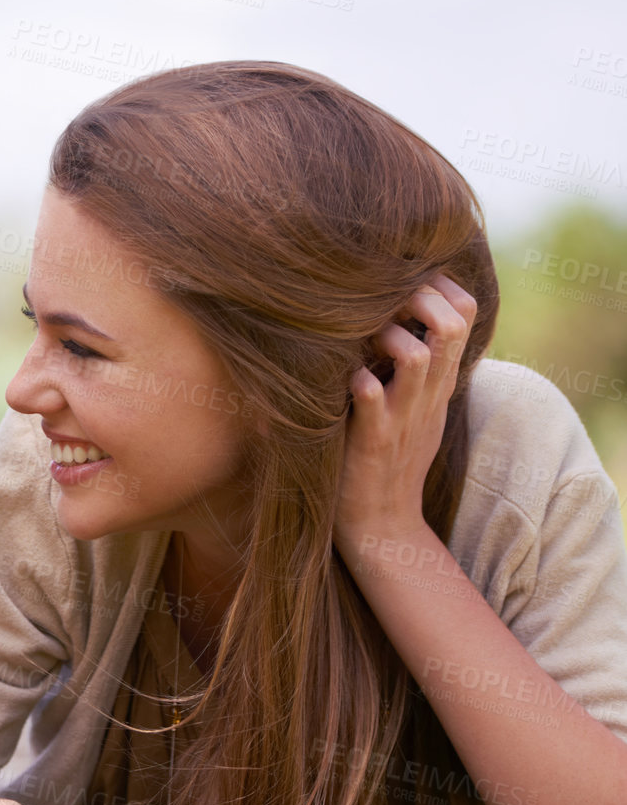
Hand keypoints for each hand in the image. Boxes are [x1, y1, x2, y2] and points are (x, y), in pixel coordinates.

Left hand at [334, 272, 475, 555]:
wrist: (382, 525)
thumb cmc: (388, 458)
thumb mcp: (415, 406)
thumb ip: (417, 366)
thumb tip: (396, 318)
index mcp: (438, 383)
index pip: (465, 315)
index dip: (440, 286)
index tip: (404, 280)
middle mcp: (427, 395)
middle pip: (451, 325)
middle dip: (419, 297)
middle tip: (381, 299)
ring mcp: (401, 417)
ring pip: (415, 357)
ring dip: (385, 337)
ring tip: (360, 340)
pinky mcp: (371, 441)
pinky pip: (370, 399)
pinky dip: (354, 380)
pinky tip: (340, 377)